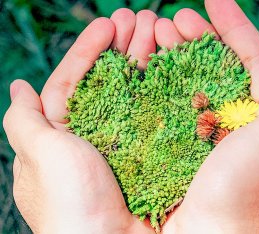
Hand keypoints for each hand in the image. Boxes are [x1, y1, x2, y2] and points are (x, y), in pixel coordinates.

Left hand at [4, 9, 157, 233]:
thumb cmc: (69, 202)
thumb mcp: (40, 155)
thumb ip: (24, 121)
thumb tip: (18, 86)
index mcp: (62, 133)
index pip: (74, 80)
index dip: (89, 50)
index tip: (108, 24)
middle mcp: (95, 135)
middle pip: (108, 80)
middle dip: (122, 46)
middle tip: (141, 18)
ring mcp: (126, 142)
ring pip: (134, 91)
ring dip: (143, 58)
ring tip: (157, 28)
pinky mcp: (151, 152)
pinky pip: (154, 112)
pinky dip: (160, 88)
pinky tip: (169, 64)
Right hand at [155, 0, 258, 232]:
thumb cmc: (241, 194)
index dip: (237, 28)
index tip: (213, 1)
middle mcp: (250, 124)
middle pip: (228, 67)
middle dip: (204, 39)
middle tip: (176, 19)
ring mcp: (221, 134)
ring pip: (205, 84)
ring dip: (184, 57)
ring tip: (161, 36)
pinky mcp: (197, 145)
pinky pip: (188, 106)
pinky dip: (174, 86)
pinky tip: (159, 72)